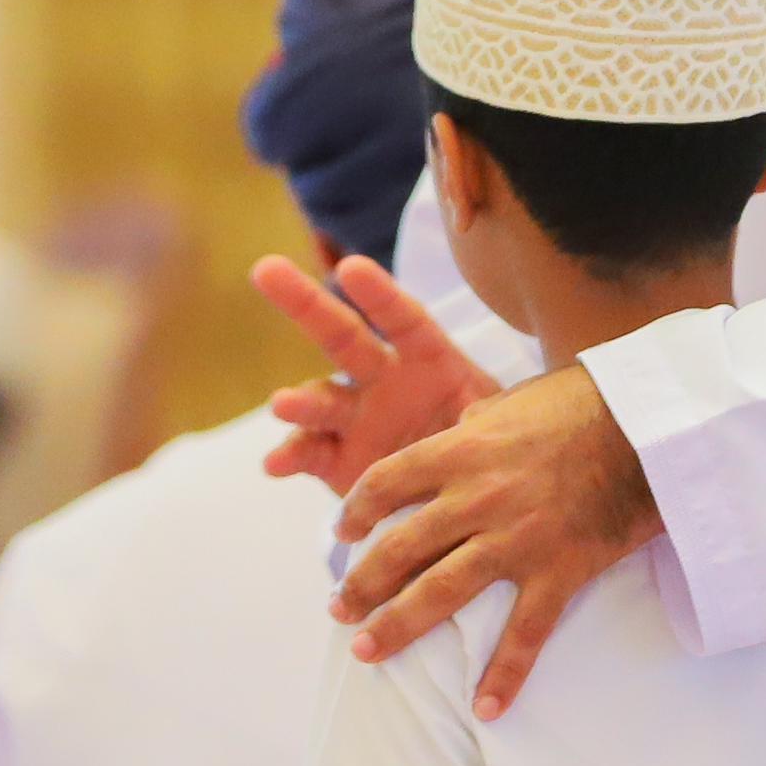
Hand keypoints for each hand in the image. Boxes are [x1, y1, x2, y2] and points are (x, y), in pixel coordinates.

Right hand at [253, 254, 497, 497]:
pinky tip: (276, 463)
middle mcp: (384, 380)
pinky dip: (291, 456)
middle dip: (304, 302)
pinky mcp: (337, 459)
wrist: (468, 497)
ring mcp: (356, 419)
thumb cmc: (489, 448)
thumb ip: (485, 419)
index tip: (351, 268)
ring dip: (301, 401)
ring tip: (281, 405)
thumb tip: (472, 422)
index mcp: (429, 360)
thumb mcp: (500, 425)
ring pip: (322, 399)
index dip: (379, 295)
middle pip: (342, 335)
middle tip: (265, 269)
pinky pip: (309, 452)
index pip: (404, 319)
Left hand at [329, 364, 661, 718]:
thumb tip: (455, 435)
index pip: (386, 483)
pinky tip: (486, 708)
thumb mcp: (512, 401)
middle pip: (400, 548)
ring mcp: (516, 540)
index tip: (343, 534)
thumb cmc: (584, 404)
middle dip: (362, 584)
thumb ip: (474, 427)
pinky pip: (525, 634)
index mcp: (461, 451)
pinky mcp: (558, 571)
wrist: (650, 426)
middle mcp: (476, 498)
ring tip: (366, 652)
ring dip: (397, 626)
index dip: (356, 511)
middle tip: (338, 611)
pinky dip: (505, 675)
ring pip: (441, 592)